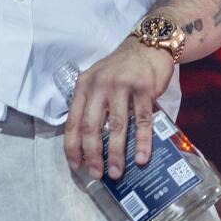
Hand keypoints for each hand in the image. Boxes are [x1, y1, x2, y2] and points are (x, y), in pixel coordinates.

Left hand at [65, 37, 173, 179]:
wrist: (148, 46)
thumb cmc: (121, 70)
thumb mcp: (98, 81)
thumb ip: (93, 106)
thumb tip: (91, 144)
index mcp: (84, 86)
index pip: (73, 121)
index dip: (73, 146)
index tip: (76, 166)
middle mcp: (99, 86)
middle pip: (91, 126)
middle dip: (92, 154)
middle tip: (96, 174)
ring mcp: (122, 86)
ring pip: (116, 126)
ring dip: (116, 153)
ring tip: (117, 172)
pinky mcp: (144, 89)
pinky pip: (142, 120)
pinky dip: (142, 141)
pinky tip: (141, 157)